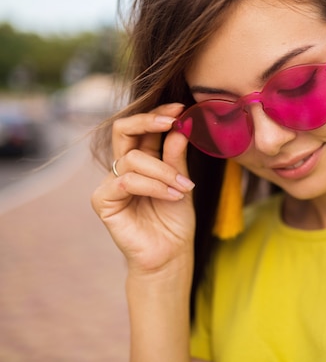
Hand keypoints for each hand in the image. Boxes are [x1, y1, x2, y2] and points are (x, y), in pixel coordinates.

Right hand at [91, 103, 195, 274]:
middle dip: (150, 120)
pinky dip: (154, 186)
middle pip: (124, 129)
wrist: (171, 254)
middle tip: (174, 120)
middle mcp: (122, 167)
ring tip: (185, 186)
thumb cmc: (175, 220)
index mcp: (141, 160)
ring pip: (134, 158)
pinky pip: (127, 181)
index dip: (158, 114)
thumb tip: (179, 126)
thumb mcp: (182, 182)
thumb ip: (176, 156)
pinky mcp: (103, 201)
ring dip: (164, 170)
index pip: (142, 128)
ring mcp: (111, 183)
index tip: (181, 108)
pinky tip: (172, 195)